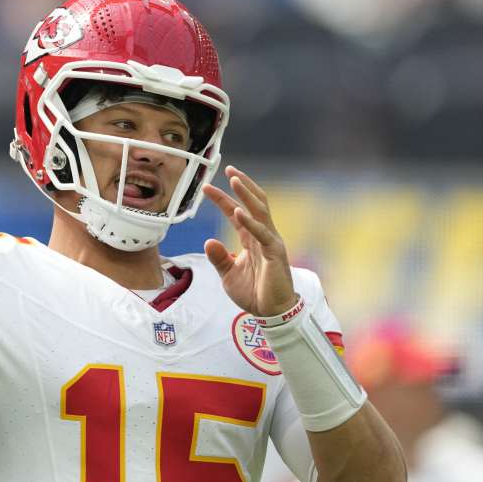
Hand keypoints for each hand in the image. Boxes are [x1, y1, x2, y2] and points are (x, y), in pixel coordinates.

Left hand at [202, 166, 298, 316]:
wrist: (270, 313)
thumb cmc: (253, 292)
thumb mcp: (228, 275)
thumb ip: (219, 258)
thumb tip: (208, 241)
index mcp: (250, 238)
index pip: (236, 212)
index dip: (222, 199)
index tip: (207, 187)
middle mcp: (262, 235)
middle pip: (253, 203)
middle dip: (241, 185)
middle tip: (228, 168)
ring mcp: (270, 242)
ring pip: (260, 211)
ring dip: (247, 194)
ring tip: (235, 180)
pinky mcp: (275, 253)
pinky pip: (262, 234)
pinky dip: (250, 222)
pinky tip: (238, 212)